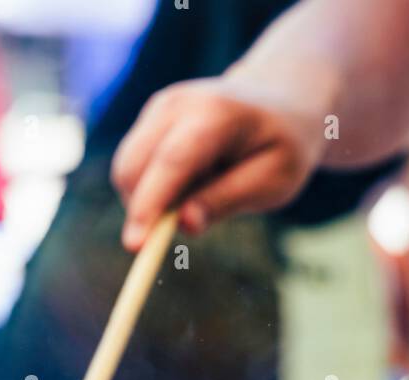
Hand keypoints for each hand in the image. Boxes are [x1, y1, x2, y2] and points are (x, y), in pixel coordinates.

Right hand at [112, 79, 321, 249]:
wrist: (280, 104)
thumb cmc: (281, 148)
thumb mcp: (272, 181)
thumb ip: (228, 200)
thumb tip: (184, 224)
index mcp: (215, 114)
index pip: (171, 162)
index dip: (149, 205)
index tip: (135, 247)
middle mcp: (177, 104)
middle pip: (134, 165)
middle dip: (142, 211)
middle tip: (180, 231)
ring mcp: (159, 107)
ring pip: (127, 169)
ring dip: (152, 200)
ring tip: (206, 190)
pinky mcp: (150, 119)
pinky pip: (135, 167)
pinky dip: (155, 189)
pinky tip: (196, 179)